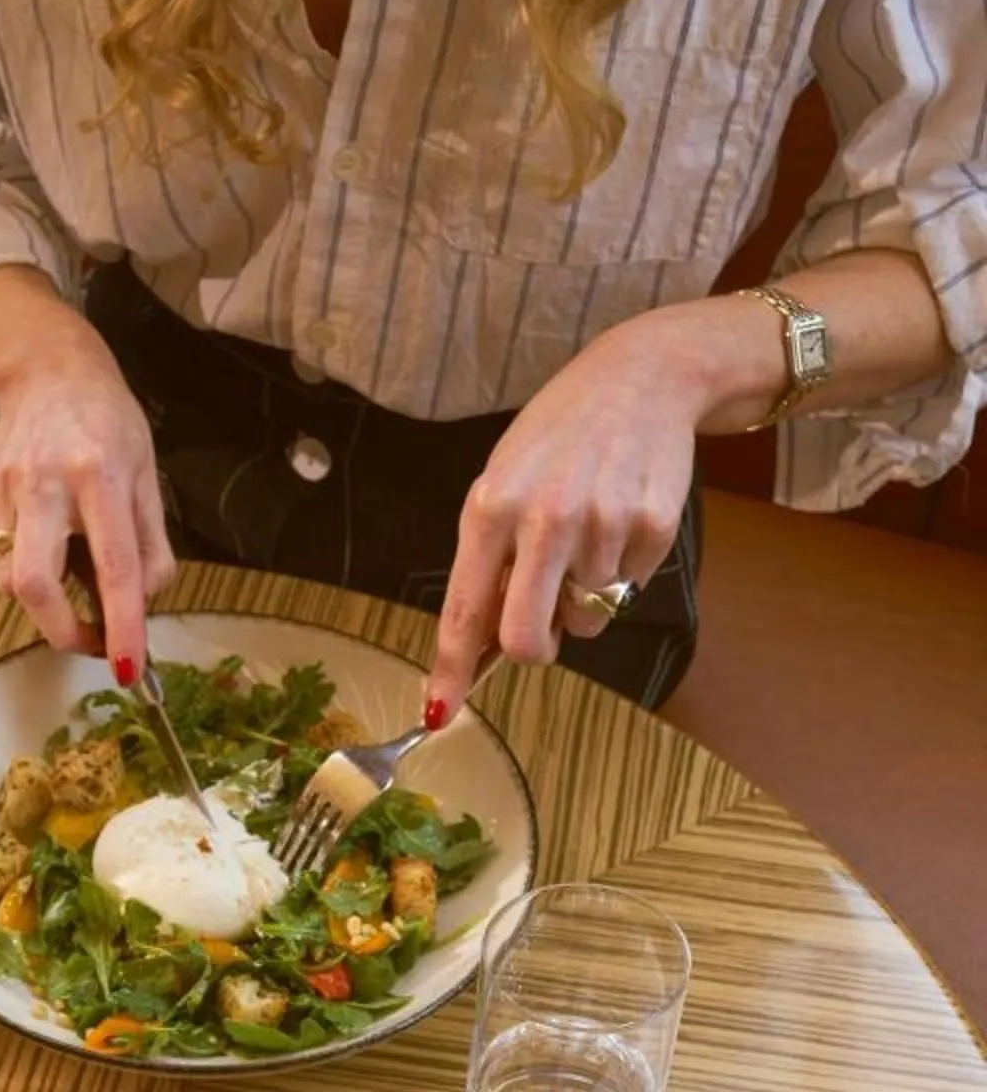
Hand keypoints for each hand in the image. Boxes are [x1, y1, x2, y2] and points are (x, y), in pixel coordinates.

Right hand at [0, 311, 173, 677]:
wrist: (45, 370)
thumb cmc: (106, 425)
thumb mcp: (146, 476)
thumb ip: (150, 546)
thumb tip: (141, 605)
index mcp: (98, 475)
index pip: (113, 566)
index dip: (121, 623)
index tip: (128, 666)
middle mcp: (43, 483)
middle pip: (33, 585)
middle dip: (61, 630)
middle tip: (90, 640)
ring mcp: (0, 490)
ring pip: (10, 579)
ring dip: (45, 598)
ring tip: (69, 570)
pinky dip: (23, 563)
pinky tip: (40, 532)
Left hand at [426, 313, 699, 720]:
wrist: (640, 379)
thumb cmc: (559, 436)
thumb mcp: (503, 480)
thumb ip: (489, 556)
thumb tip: (484, 639)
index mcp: (492, 509)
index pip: (465, 610)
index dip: (452, 669)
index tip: (440, 711)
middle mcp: (544, 519)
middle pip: (528, 639)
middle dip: (534, 647)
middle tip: (544, 624)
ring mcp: (602, 525)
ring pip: (587, 618)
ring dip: (585, 594)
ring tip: (588, 532)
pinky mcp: (652, 528)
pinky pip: (630, 588)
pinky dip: (623, 569)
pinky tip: (619, 517)